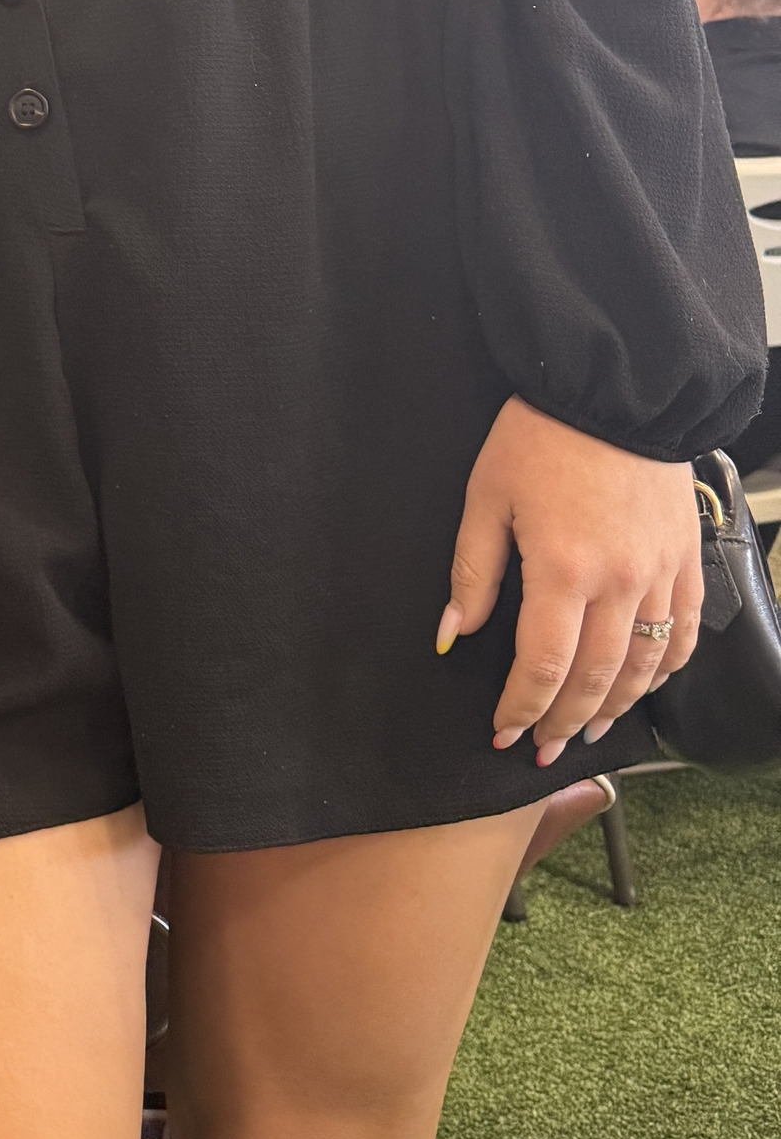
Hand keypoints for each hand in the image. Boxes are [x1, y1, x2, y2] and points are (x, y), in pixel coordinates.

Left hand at [442, 397, 702, 764]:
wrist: (615, 390)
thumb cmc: (542, 435)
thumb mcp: (487, 496)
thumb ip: (473, 573)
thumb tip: (452, 634)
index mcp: (563, 569)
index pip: (542, 666)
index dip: (521, 708)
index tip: (502, 733)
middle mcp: (619, 582)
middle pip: (595, 679)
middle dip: (563, 721)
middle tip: (541, 748)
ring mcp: (660, 573)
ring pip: (644, 666)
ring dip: (615, 707)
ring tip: (588, 731)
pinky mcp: (686, 559)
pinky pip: (683, 632)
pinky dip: (665, 669)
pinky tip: (643, 685)